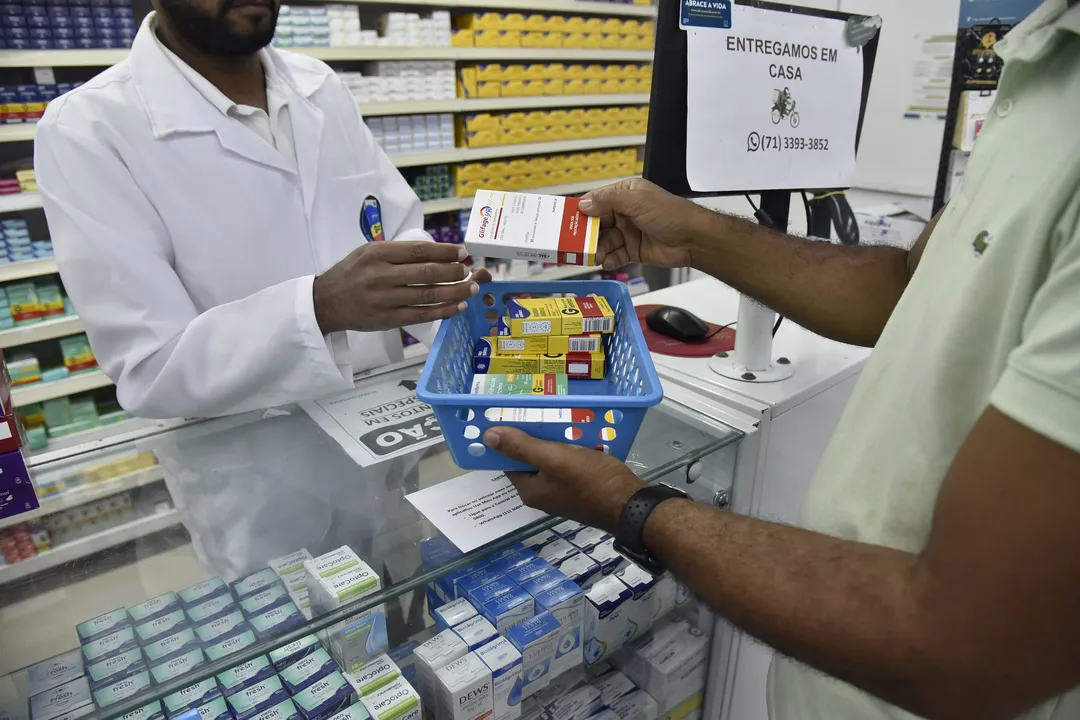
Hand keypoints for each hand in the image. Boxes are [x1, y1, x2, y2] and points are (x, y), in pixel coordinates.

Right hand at [313, 241, 480, 333]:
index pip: (419, 251)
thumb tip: (438, 253)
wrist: (327, 302)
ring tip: (470, 288)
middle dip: (454, 272)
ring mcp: (385, 300)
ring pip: (428, 295)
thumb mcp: (369, 252)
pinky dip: (443, 311)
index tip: (462, 252)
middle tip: (468, 271)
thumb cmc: (353, 273)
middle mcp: (381, 276)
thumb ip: (398, 252)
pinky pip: (422, 315)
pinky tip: (457, 306)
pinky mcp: (388, 320)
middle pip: (427, 273)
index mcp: (378, 254)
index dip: (445, 251)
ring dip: (455, 292)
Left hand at [483, 426, 645, 533]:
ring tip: (560, 417)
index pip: (509, 460)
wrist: (630, 504)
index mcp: (530, 489)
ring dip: (554, 441)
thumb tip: (486, 437)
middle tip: (540, 410)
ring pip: (551, 460)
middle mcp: (542, 494)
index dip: (509, 438)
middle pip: (531, 459)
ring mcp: (563, 492)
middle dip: (535, 436)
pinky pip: (568, 464)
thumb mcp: (554, 458)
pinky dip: (570, 449)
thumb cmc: (590, 480)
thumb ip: (521, 447)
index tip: (512, 414)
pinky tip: (579, 433)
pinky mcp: (581, 488)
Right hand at [578, 178, 705, 270]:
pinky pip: (614, 255)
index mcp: (625, 194)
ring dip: (597, 249)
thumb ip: (608, 200)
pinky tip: (607, 262)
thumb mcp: (637, 201)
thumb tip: (583, 204)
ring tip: (594, 256)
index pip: (597, 200)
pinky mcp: (633, 250)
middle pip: (597, 223)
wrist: (693, 239)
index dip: (581, 210)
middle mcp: (624, 212)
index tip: (566, 220)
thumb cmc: (669, 214)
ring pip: (604, 241)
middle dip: (587, 234)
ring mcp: (628, 232)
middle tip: (575, 244)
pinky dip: (609, 260)